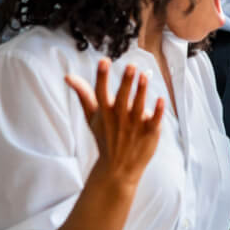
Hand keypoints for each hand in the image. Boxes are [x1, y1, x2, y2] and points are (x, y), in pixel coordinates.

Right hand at [65, 59, 163, 187]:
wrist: (118, 169)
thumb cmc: (105, 137)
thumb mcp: (92, 117)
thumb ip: (84, 95)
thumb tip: (68, 76)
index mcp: (104, 113)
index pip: (101, 92)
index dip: (102, 76)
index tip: (104, 60)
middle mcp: (119, 118)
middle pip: (122, 98)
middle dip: (125, 82)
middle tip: (130, 66)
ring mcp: (134, 126)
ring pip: (139, 107)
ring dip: (141, 92)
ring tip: (145, 75)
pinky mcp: (149, 133)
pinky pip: (154, 121)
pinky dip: (158, 112)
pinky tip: (162, 99)